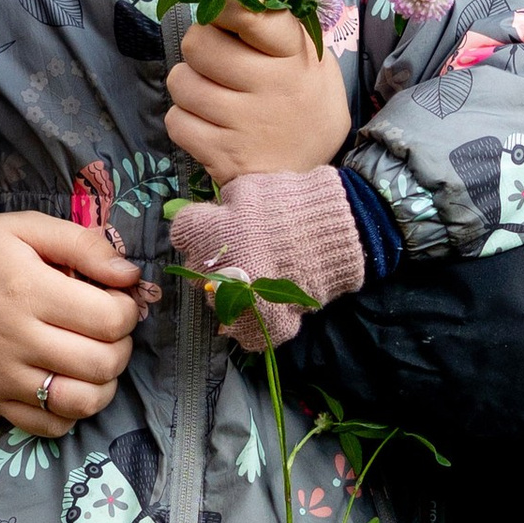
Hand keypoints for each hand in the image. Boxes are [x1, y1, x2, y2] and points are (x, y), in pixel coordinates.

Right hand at [0, 211, 149, 435]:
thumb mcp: (20, 228)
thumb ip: (81, 243)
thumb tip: (131, 274)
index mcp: (29, 290)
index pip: (111, 319)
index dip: (128, 310)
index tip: (116, 299)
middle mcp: (19, 339)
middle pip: (104, 363)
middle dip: (122, 346)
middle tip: (108, 330)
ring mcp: (5, 378)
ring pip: (83, 402)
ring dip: (104, 385)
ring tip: (95, 361)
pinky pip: (49, 427)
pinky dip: (71, 414)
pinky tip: (68, 385)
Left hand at [167, 1, 351, 182]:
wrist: (309, 183)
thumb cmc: (303, 108)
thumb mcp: (311, 62)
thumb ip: (279, 29)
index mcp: (295, 56)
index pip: (248, 13)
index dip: (222, 4)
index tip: (220, 11)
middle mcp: (272, 87)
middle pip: (198, 43)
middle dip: (198, 48)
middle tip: (212, 62)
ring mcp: (245, 124)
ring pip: (180, 82)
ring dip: (187, 86)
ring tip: (210, 96)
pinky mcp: (222, 156)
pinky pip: (176, 121)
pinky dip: (184, 122)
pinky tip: (206, 126)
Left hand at [168, 164, 363, 352]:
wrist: (341, 230)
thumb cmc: (293, 203)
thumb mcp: (249, 188)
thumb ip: (223, 207)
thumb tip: (214, 218)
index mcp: (210, 233)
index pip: (182, 234)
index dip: (196, 230)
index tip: (210, 227)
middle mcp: (218, 271)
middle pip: (197, 272)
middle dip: (212, 263)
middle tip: (239, 253)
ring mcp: (242, 302)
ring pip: (218, 305)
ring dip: (230, 294)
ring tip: (255, 279)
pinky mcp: (267, 323)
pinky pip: (246, 334)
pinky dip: (253, 324)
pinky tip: (265, 306)